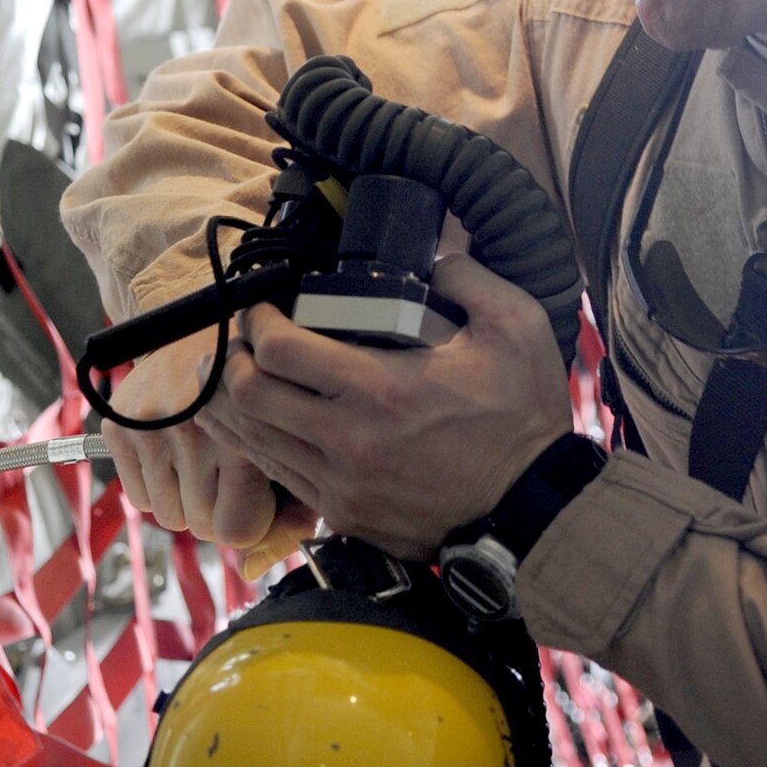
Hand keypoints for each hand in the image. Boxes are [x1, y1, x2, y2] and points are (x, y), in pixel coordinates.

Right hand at [102, 327, 317, 549]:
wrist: (193, 315)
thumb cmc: (254, 378)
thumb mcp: (289, 431)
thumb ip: (293, 502)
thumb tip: (260, 565)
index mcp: (245, 433)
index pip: (237, 529)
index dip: (251, 521)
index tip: (256, 496)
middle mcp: (194, 431)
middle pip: (201, 527)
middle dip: (217, 508)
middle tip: (227, 471)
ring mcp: (152, 429)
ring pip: (169, 517)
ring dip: (187, 498)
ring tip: (202, 456)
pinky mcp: (119, 427)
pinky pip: (140, 499)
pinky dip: (158, 485)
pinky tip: (175, 449)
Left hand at [192, 253, 572, 559]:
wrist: (533, 509)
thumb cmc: (524, 419)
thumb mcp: (517, 328)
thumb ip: (470, 276)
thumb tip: (435, 251)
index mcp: (382, 389)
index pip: (280, 351)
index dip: (256, 321)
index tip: (261, 307)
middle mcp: (349, 441)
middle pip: (248, 396)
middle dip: (234, 360)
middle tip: (245, 340)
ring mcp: (341, 485)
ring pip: (254, 442)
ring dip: (237, 405)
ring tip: (241, 377)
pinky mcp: (346, 516)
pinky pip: (281, 479)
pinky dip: (264, 447)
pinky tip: (272, 425)